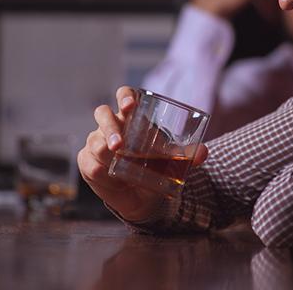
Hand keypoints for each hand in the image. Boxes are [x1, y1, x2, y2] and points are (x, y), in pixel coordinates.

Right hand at [77, 86, 208, 221]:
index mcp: (131, 117)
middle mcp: (111, 125)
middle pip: (103, 113)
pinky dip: (99, 169)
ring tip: (117, 158)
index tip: (131, 105)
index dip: (125, 96)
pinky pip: (88, 162)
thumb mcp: (172, 160)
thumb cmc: (156, 167)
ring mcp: (96, 142)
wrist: (143, 196)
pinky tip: (108, 174)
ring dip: (104, 149)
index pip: (124, 95)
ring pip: (94, 140)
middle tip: (119, 144)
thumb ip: (187, 155)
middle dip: (110, 127)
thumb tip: (204, 153)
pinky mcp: (88, 161)